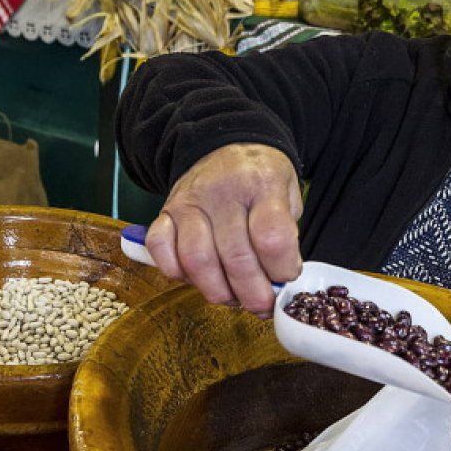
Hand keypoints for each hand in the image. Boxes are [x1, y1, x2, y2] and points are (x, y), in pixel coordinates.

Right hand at [146, 144, 302, 316]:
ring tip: (233, 298)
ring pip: (197, 260)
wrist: (225, 144)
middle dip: (252, 294)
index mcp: (262, 184)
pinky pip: (161, 250)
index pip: (271, 237)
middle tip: (262, 305)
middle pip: (236, 257)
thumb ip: (286, 236)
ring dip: (218, 291)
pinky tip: (197, 278)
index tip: (287, 277)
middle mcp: (223, 192)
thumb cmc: (260, 179)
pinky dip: (176, 273)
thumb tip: (277, 283)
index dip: (282, 269)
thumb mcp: (289, 194)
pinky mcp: (165, 211)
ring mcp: (189, 202)